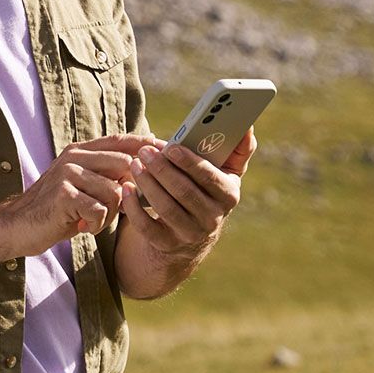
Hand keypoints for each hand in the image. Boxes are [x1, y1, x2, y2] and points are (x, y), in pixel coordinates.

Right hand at [0, 137, 157, 257]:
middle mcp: (74, 157)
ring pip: (115, 191)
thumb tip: (142, 168)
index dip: (146, 144)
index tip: (168, 150)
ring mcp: (68, 174)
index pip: (121, 140)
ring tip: (92, 221)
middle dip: (129, 192)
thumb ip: (105, 175)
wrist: (17, 226)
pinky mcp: (64, 195)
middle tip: (114, 210)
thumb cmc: (55, 210)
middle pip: (125, 165)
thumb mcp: (81, 186)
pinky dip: (97, 224)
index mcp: (80, 151)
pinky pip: (100, 209)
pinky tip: (83, 227)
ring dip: (110, 214)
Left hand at [121, 128, 254, 250]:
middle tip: (146, 152)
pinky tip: (126, 188)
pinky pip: (147, 227)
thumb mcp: (224, 174)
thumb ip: (236, 150)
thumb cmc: (204, 191)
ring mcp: (190, 234)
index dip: (190, 163)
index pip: (211, 178)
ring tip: (135, 164)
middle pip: (185, 192)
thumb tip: (247, 127)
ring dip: (148, 184)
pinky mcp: (167, 245)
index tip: (171, 147)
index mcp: (229, 196)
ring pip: (166, 208)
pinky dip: (134, 207)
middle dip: (163, 170)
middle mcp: (212, 218)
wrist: (188, 236)